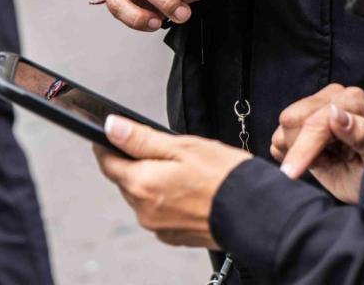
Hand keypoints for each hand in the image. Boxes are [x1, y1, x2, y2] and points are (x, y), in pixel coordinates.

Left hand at [94, 115, 251, 248]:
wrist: (256, 212)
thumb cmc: (225, 176)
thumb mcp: (182, 146)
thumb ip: (141, 138)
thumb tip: (111, 127)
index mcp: (142, 183)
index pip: (107, 161)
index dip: (108, 144)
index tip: (113, 134)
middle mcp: (144, 210)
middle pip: (125, 179)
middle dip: (136, 163)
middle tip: (166, 151)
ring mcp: (157, 226)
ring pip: (141, 196)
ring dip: (151, 182)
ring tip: (184, 171)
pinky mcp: (172, 236)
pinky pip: (157, 213)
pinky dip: (165, 200)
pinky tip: (188, 190)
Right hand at [270, 84, 363, 203]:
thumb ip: (359, 133)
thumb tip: (335, 113)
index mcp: (353, 100)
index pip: (316, 120)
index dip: (304, 147)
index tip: (292, 172)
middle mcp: (332, 97)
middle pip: (291, 119)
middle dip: (304, 148)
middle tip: (331, 162)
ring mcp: (314, 107)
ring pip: (282, 130)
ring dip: (300, 152)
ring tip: (328, 160)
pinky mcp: (300, 122)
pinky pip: (277, 140)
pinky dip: (292, 155)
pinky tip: (317, 158)